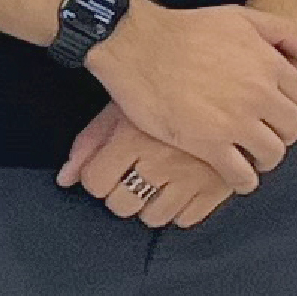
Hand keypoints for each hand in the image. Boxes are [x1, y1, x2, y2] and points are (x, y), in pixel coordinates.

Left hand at [58, 103, 240, 230]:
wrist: (231, 76)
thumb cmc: (170, 87)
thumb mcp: (126, 104)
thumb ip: (91, 142)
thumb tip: (64, 179)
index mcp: (134, 136)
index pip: (95, 182)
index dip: (97, 176)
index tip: (109, 167)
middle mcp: (161, 160)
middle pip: (121, 204)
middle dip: (122, 192)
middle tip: (134, 173)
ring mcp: (192, 176)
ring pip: (154, 217)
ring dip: (151, 203)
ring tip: (160, 180)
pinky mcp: (220, 186)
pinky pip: (188, 219)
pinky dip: (182, 208)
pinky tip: (182, 186)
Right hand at [81, 1, 296, 194]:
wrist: (140, 45)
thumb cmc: (186, 29)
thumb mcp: (241, 18)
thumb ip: (283, 32)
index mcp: (269, 64)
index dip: (295, 107)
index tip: (280, 112)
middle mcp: (259, 94)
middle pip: (294, 128)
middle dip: (284, 134)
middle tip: (268, 136)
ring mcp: (235, 121)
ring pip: (273, 154)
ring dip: (265, 159)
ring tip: (253, 158)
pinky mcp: (208, 144)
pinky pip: (240, 175)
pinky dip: (243, 180)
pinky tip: (235, 176)